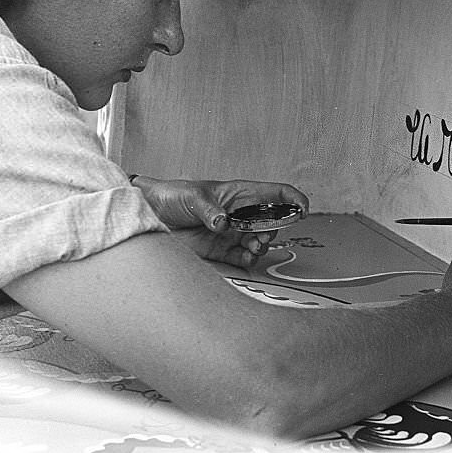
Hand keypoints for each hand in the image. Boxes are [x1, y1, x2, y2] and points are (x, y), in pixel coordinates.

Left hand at [129, 176, 308, 267]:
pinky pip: (243, 258)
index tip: (302, 209)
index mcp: (238, 193)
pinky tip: (246, 257)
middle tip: (264, 235)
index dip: (293, 199)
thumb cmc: (171, 196)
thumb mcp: (191, 196)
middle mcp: (240, 213)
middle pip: (272, 221)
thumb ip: (210, 209)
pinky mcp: (221, 250)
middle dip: (275, 229)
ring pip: (260, 241)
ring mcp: (232, 233)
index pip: (275, 192)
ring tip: (254, 247)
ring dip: (262, 245)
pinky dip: (249, 260)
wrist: (149, 216)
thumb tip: (224, 223)